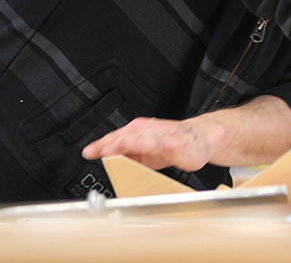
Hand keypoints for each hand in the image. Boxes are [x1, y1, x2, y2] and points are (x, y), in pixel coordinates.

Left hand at [81, 117, 216, 171]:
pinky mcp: (172, 144)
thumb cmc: (176, 143)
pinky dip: (146, 148)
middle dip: (107, 144)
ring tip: (107, 152)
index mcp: (140, 131)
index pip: (116, 137)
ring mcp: (160, 136)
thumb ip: (131, 154)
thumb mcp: (149, 151)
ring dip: (121, 144)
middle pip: (123, 136)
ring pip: (137, 138)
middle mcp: (148, 130)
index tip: (88, 152)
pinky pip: (157, 145)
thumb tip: (112, 161)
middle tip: (92, 152)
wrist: (203, 138)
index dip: (101, 145)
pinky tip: (135, 153)